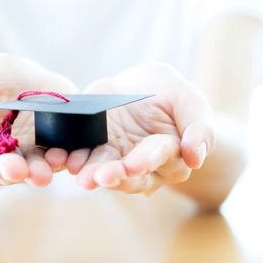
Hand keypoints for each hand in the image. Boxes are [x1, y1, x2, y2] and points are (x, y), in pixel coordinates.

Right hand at [0, 54, 77, 186]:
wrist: (36, 77)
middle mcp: (4, 156)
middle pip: (3, 170)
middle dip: (7, 171)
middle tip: (13, 170)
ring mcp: (32, 157)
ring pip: (32, 170)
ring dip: (35, 173)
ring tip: (40, 174)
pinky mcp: (57, 153)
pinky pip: (60, 160)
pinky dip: (60, 161)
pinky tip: (60, 157)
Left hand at [67, 63, 214, 194]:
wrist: (137, 85)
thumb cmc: (169, 93)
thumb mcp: (188, 99)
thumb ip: (199, 127)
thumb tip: (196, 158)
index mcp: (170, 154)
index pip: (159, 157)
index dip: (146, 160)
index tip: (133, 165)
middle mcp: (142, 165)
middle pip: (130, 174)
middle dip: (115, 175)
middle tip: (100, 177)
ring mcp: (114, 160)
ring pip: (103, 171)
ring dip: (91, 174)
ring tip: (80, 174)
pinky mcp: (92, 152)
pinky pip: (81, 159)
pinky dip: (72, 161)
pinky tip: (64, 160)